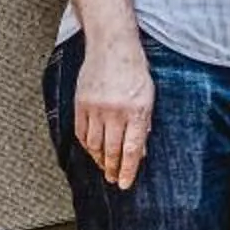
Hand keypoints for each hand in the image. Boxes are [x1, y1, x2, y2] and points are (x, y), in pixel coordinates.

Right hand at [75, 33, 155, 189]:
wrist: (112, 46)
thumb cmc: (134, 70)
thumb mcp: (148, 96)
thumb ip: (144, 124)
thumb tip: (141, 151)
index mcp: (137, 110)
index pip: (132, 149)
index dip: (129, 169)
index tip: (125, 184)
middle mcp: (116, 111)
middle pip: (112, 150)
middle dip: (113, 169)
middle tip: (113, 180)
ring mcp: (96, 108)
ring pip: (94, 145)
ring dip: (99, 160)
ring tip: (104, 168)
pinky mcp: (81, 103)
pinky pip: (81, 132)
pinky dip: (86, 145)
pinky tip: (92, 151)